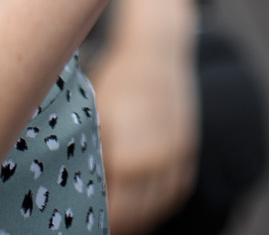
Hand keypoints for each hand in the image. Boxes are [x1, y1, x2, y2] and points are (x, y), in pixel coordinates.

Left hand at [92, 34, 197, 231]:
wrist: (156, 51)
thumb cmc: (117, 82)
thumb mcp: (92, 118)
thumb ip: (91, 157)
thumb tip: (81, 187)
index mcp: (129, 160)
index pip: (116, 213)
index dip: (101, 222)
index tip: (87, 222)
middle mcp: (157, 163)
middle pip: (140, 215)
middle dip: (121, 223)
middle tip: (101, 223)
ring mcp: (176, 156)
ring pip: (162, 205)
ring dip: (143, 217)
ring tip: (123, 220)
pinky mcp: (187, 147)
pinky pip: (178, 188)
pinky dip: (163, 201)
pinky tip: (147, 203)